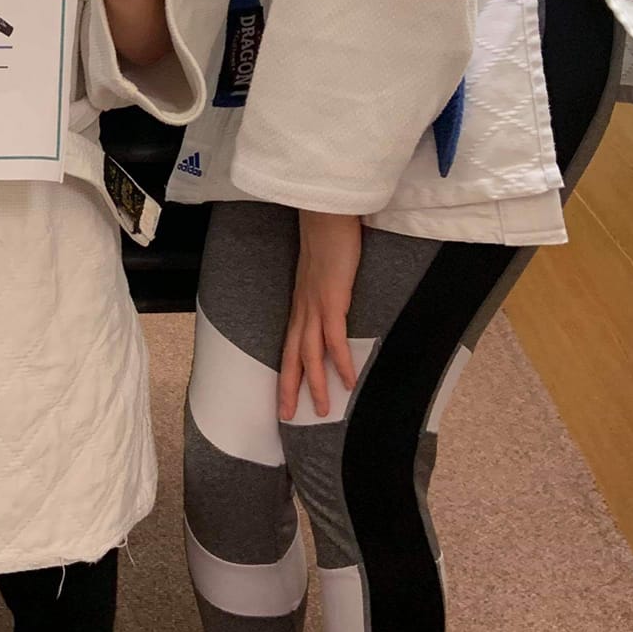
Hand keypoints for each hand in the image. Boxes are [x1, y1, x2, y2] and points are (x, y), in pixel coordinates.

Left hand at [278, 211, 361, 421]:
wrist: (326, 214)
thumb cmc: (328, 237)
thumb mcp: (323, 270)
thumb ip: (326, 286)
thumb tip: (335, 297)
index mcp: (300, 305)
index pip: (289, 345)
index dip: (286, 372)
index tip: (284, 395)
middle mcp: (303, 310)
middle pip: (291, 357)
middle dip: (289, 389)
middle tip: (287, 417)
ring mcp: (315, 307)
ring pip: (310, 355)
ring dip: (316, 385)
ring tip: (322, 411)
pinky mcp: (331, 301)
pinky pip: (335, 339)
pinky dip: (340, 362)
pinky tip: (348, 381)